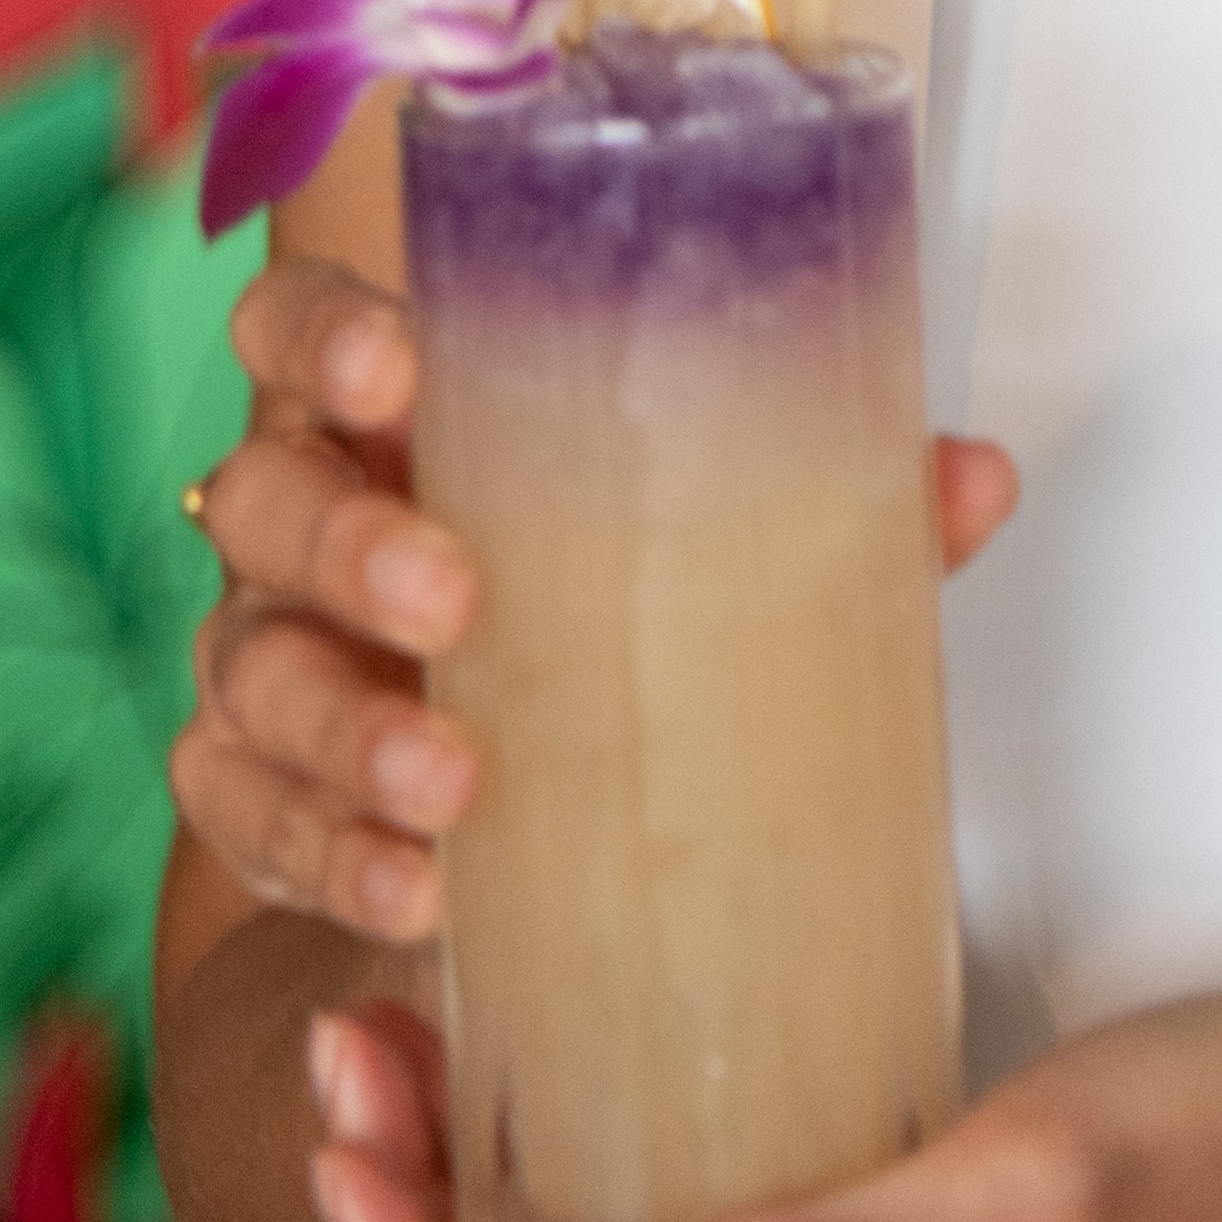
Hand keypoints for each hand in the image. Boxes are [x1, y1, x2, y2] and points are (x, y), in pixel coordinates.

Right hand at [172, 251, 1017, 949]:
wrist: (485, 765)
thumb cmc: (581, 586)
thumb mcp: (693, 528)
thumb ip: (824, 497)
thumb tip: (970, 482)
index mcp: (385, 412)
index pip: (297, 328)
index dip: (325, 339)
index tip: (401, 369)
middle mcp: (302, 522)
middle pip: (261, 501)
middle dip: (347, 546)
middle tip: (455, 594)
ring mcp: (268, 657)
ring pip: (251, 676)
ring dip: (347, 731)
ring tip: (454, 787)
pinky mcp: (260, 797)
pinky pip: (253, 823)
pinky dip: (334, 861)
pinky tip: (421, 892)